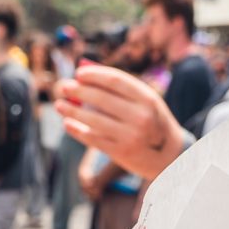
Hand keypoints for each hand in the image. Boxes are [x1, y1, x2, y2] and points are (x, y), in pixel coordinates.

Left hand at [59, 65, 184, 179]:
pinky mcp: (121, 152)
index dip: (94, 75)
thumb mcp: (145, 102)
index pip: (115, 80)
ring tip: (59, 104)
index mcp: (147, 98)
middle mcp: (141, 116)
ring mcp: (131, 135)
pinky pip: (93, 138)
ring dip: (72, 110)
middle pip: (101, 99)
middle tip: (63, 86)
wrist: (169, 156)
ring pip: (93, 119)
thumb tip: (84, 79)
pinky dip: (77, 130)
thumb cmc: (151, 121)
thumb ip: (120, 90)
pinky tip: (67, 123)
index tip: (78, 73)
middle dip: (78, 91)